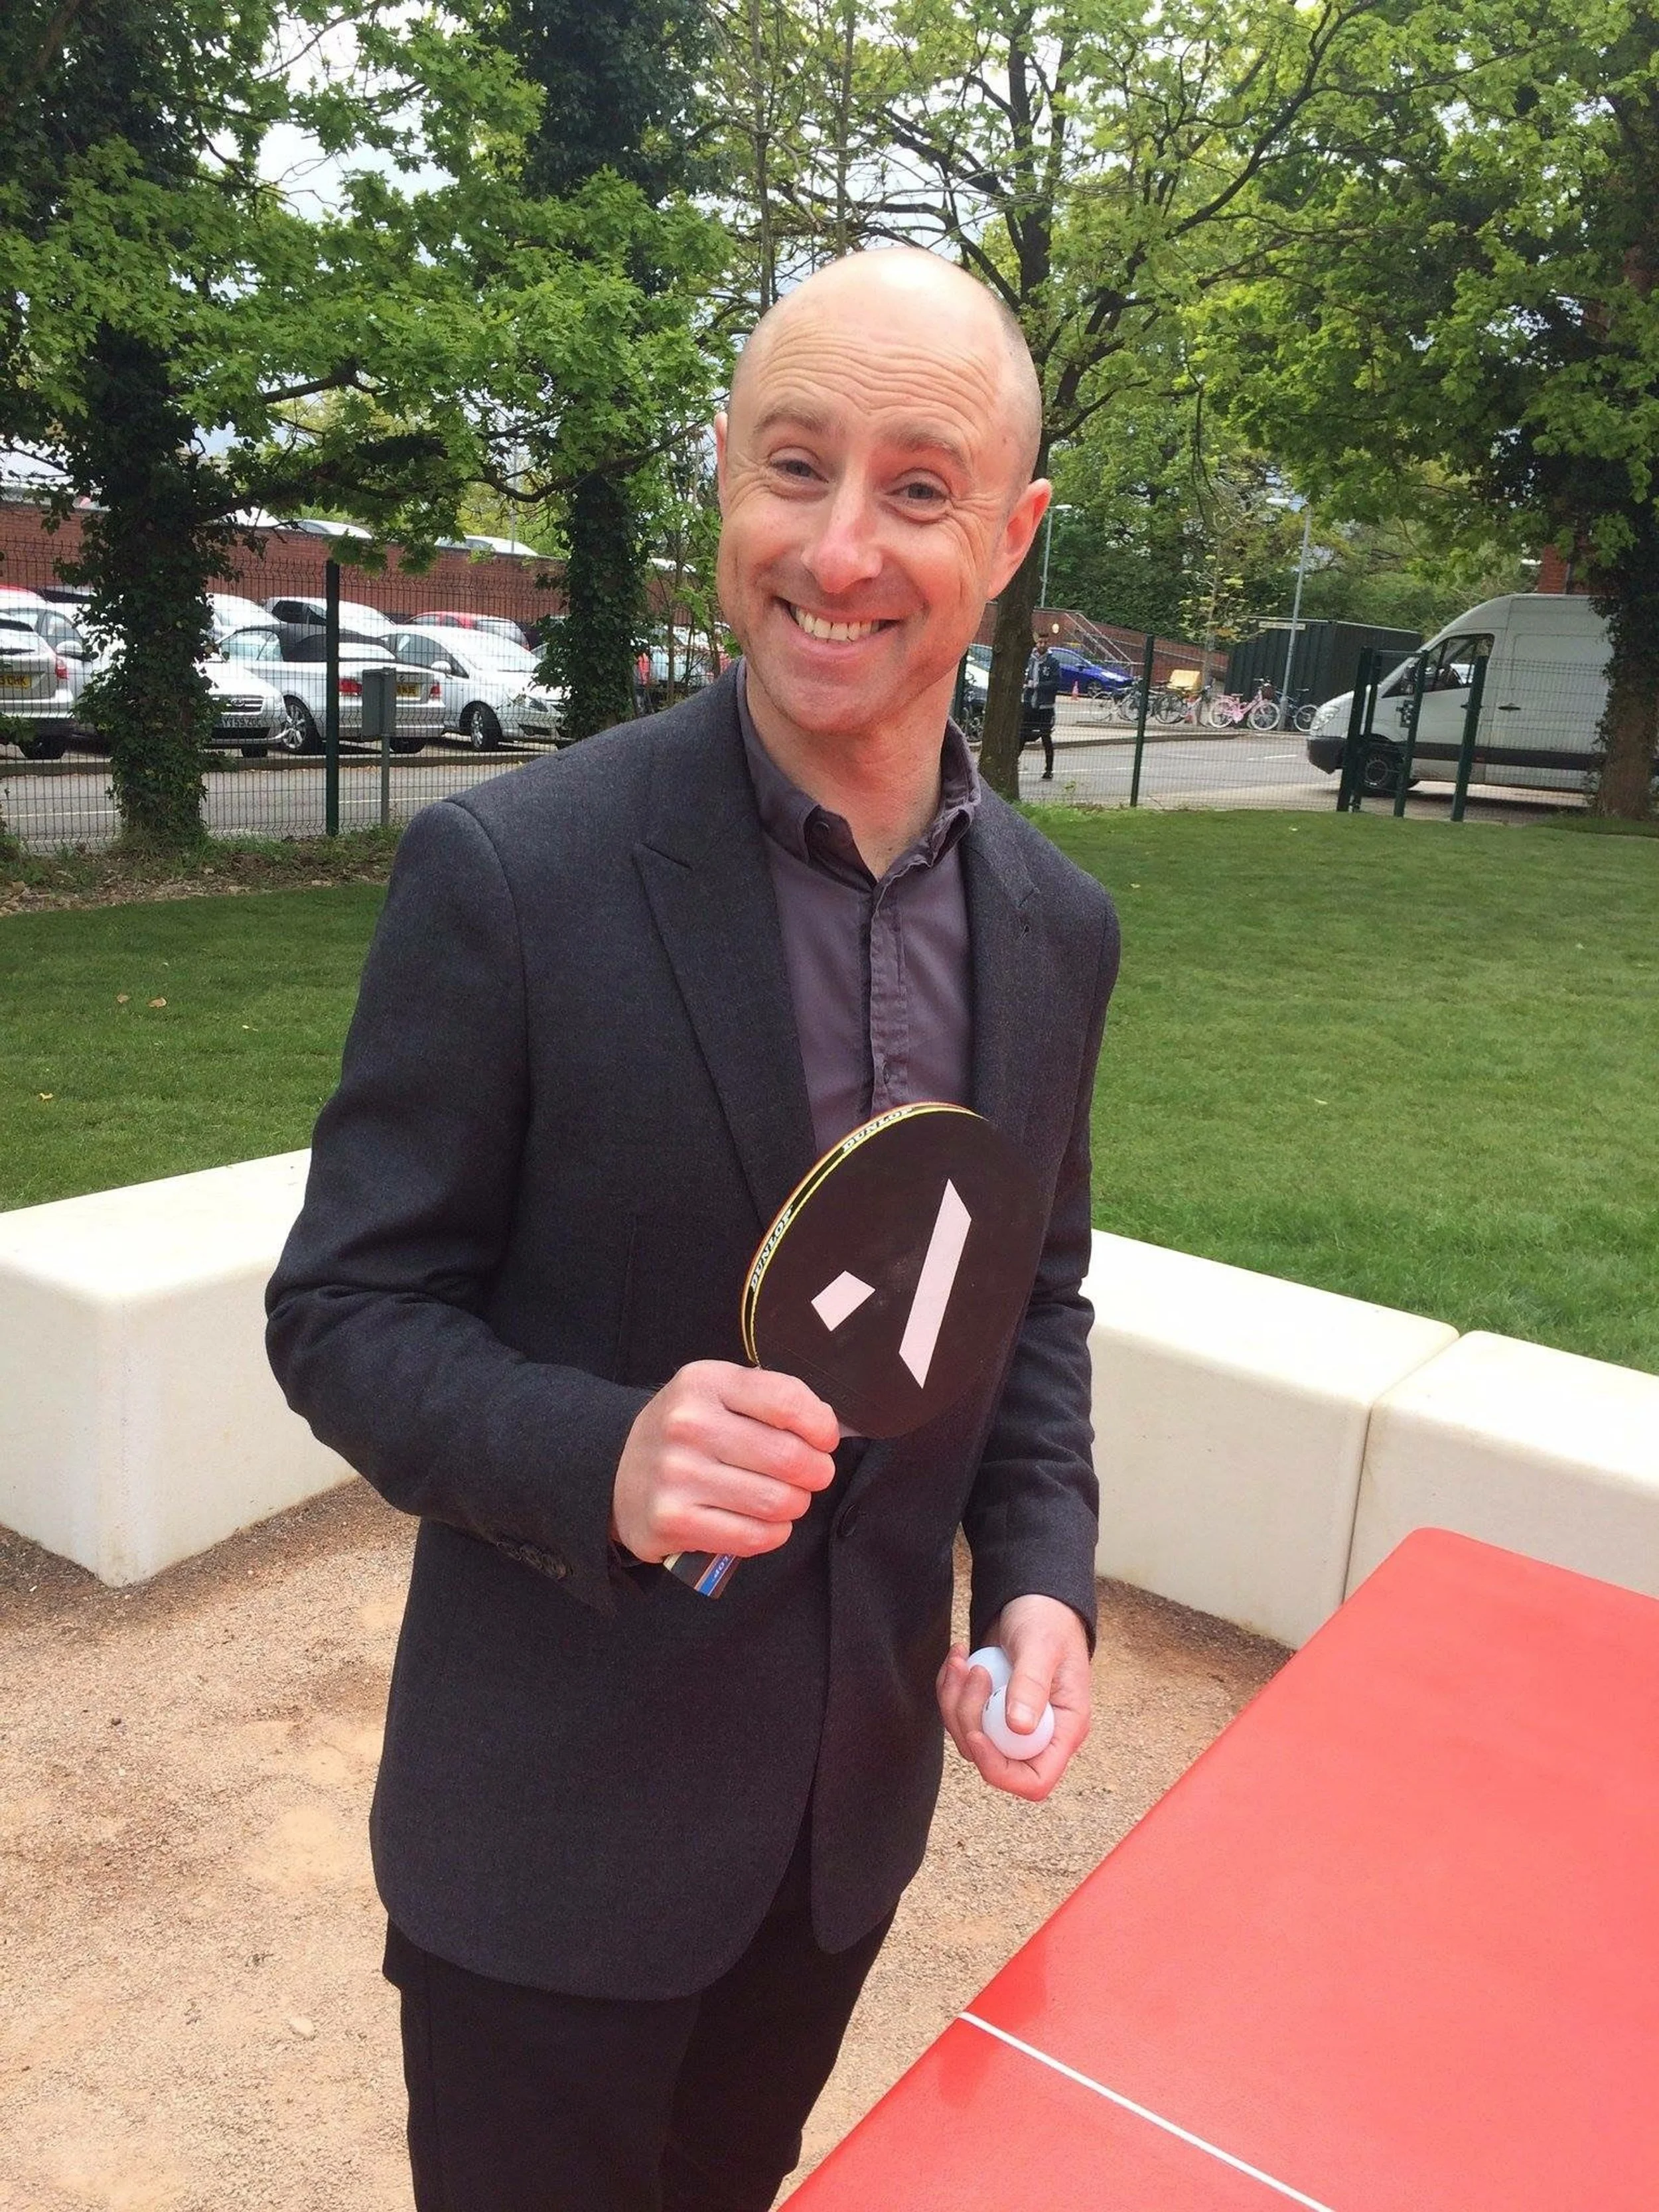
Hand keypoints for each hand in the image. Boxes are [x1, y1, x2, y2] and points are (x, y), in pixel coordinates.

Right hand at [612, 1360, 838, 1564]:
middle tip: (812, 1475)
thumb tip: (828, 1429)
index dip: (821, 1426)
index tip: (824, 1440)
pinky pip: (753, 1536)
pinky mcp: (673, 1521)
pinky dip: (774, 1533)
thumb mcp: (718, 1392)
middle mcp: (687, 1425)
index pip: (787, 1401)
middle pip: (789, 1457)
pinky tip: (768, 1523)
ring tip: (787, 1498)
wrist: (617, 1471)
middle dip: (816, 1472)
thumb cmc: (686, 1432)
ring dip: (795, 1504)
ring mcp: (677, 1475)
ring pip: (776, 1501)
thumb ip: (771, 1399)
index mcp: (705, 1382)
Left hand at [937, 1592, 1090, 1802]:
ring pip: (968, 1739)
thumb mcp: (1041, 1647)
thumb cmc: (1048, 1620)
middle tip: (972, 1670)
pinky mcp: (988, 1709)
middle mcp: (1037, 1734)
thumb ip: (1031, 1685)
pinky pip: (958, 1716)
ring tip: (962, 1658)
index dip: (1000, 1770)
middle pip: (992, 1760)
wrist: (1033, 1600)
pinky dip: (949, 1690)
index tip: (977, 1734)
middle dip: (969, 1719)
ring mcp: (1010, 1724)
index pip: (1035, 1780)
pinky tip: (958, 1658)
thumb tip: (1019, 1728)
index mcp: (1064, 1728)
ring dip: (954, 1700)